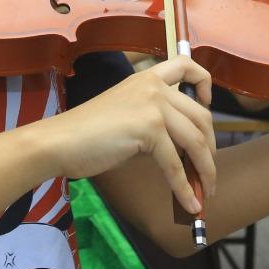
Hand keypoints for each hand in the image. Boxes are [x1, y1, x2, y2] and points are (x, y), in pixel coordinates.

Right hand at [46, 56, 215, 211]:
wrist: (58, 142)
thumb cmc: (86, 134)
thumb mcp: (127, 117)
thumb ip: (155, 123)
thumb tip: (184, 152)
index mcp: (147, 78)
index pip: (186, 65)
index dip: (205, 84)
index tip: (206, 105)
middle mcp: (154, 87)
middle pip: (201, 116)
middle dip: (210, 148)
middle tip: (207, 172)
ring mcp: (153, 105)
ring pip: (195, 141)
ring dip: (205, 171)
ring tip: (205, 193)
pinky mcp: (149, 128)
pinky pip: (176, 164)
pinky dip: (185, 187)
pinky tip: (190, 203)